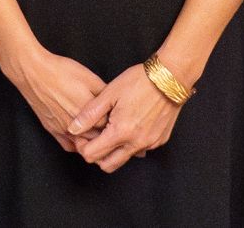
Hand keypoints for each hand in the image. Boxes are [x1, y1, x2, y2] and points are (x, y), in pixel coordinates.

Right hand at [0, 46, 107, 153]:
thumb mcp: (89, 77)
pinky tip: (81, 138)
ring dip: (91, 141)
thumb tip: (113, 102)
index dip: (114, 120)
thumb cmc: (60, 72)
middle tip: (109, 126)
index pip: (109, 125)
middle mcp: (76, 126)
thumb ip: (104, 93)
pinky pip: (68, 146)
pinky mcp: (52, 130)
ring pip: (83, 145)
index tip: (116, 116)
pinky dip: (77, 145)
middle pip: (97, 138)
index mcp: (88, 112)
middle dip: (105, 133)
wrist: (33, 72)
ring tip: (97, 133)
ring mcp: (63, 130)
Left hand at [68, 61, 187, 172]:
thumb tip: (73, 129)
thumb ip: (89, 114)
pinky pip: (139, 150)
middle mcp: (136, 143)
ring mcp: (150, 143)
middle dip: (96, 155)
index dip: (83, 146)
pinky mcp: (159, 140)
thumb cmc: (139, 81)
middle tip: (93, 137)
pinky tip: (128, 125)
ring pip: (124, 159)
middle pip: (107, 165)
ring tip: (110, 130)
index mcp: (121, 132)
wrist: (170, 77)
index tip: (82, 135)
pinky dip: (130, 144)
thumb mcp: (109, 93)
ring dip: (113, 151)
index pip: (92, 155)